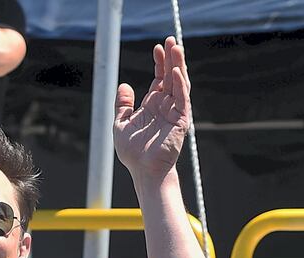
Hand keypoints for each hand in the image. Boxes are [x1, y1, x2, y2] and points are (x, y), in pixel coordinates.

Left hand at [113, 36, 190, 181]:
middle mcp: (165, 106)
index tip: (157, 47)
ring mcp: (174, 112)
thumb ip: (122, 105)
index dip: (159, 62)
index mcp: (153, 105)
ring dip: (178, 65)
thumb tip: (123, 85)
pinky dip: (180, 85)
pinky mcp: (181, 121)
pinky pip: (182, 99)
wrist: (143, 170)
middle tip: (171, 40)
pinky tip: (176, 71)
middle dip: (171, 58)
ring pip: (179, 83)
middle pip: (171, 77)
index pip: (159, 78)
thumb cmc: (133, 152)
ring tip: (177, 47)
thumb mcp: (120, 124)